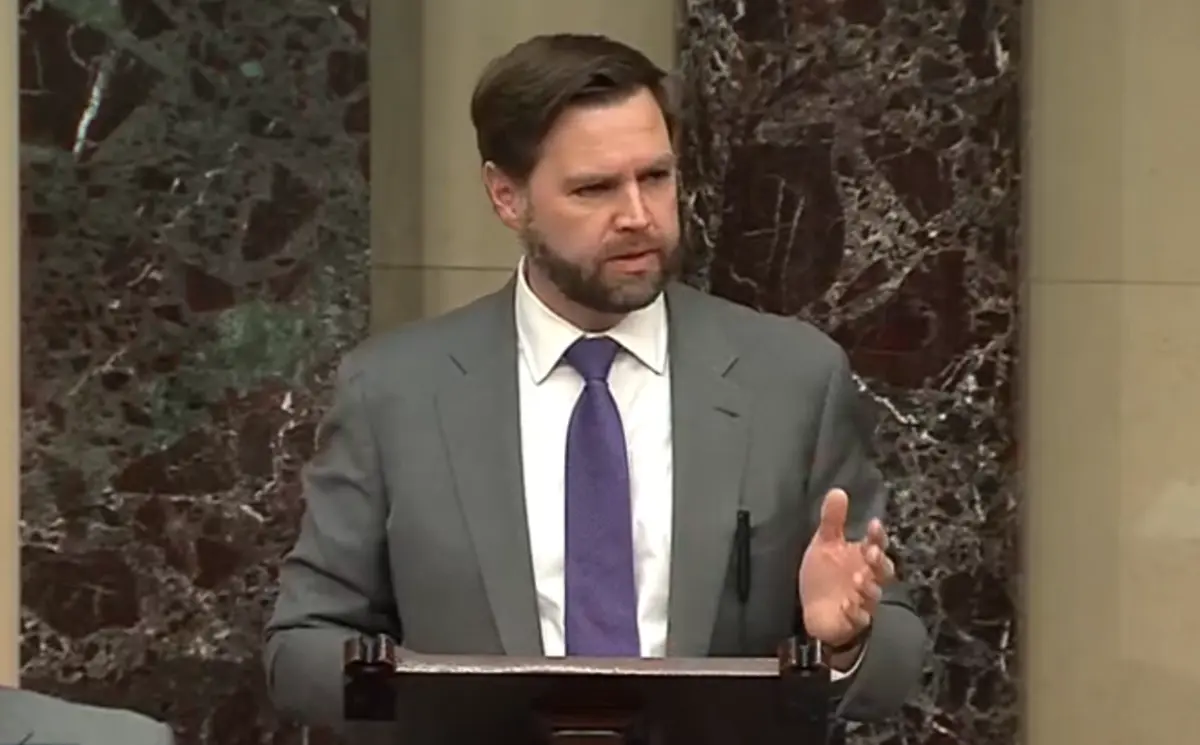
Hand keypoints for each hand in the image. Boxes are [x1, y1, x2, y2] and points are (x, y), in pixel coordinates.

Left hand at [798, 488, 894, 647]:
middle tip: (870, 552)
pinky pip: (858, 618)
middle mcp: (868, 578)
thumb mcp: (825, 544)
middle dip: (879, 561)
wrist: (815, 611)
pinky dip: (854, 612)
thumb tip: (838, 491)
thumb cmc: (825, 575)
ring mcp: (863, 600)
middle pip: (883, 569)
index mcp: (862, 557)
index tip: (874, 525)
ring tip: (859, 578)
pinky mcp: (853, 620)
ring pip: (873, 594)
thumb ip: (832, 520)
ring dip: (868, 586)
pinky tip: (847, 604)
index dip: (877, 536)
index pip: (876, 544)